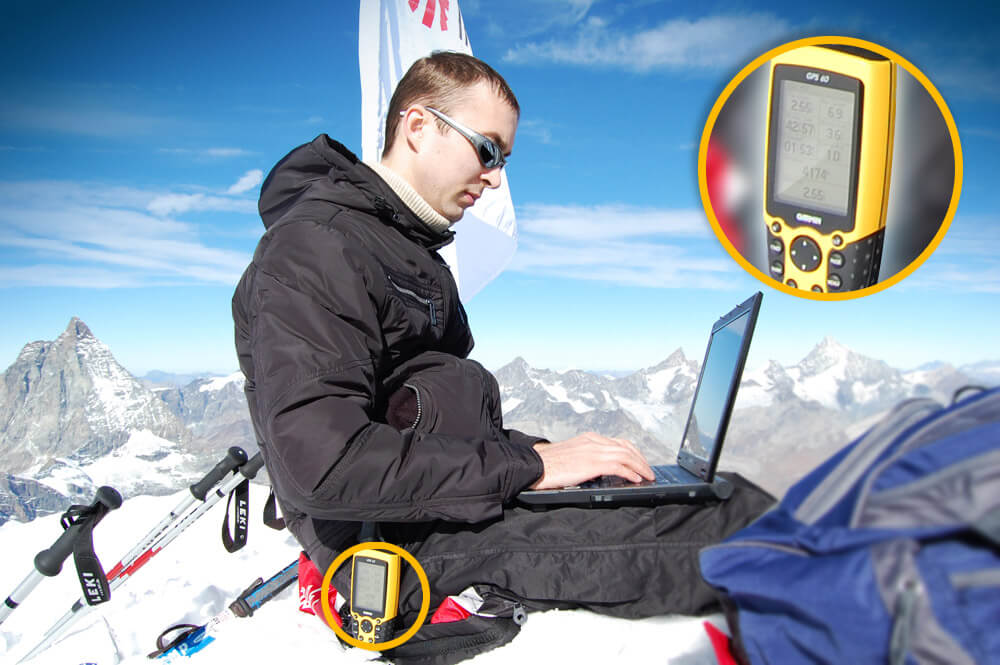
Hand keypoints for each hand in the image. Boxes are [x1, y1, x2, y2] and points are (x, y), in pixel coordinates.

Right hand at [530, 432, 653, 489]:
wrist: (535, 465)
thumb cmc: (549, 464)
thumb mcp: (571, 455)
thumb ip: (586, 458)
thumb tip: (598, 470)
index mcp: (589, 438)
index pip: (618, 442)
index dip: (632, 452)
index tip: (639, 461)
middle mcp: (594, 441)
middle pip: (626, 447)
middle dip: (640, 460)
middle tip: (649, 471)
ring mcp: (594, 451)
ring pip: (626, 455)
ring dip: (640, 466)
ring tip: (648, 476)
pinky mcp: (592, 463)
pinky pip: (619, 466)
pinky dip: (631, 472)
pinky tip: (636, 479)